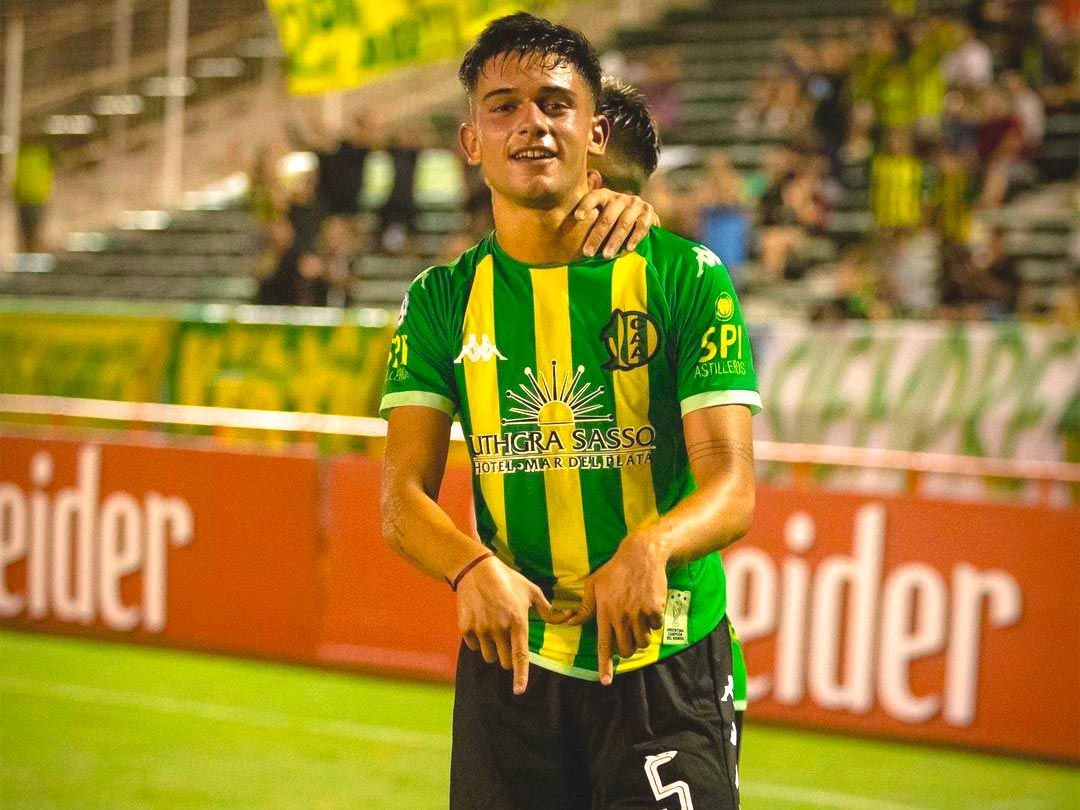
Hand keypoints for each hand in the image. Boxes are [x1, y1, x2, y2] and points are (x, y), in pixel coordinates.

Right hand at [457, 556, 571, 694]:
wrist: (476, 569)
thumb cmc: (508, 579)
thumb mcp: (531, 591)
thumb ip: (548, 610)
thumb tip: (567, 617)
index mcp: (517, 621)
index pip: (520, 656)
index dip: (520, 676)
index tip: (519, 691)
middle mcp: (499, 628)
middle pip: (504, 661)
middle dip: (507, 656)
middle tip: (507, 639)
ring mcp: (481, 629)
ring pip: (488, 657)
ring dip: (492, 650)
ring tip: (493, 629)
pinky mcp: (465, 628)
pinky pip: (473, 647)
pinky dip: (477, 641)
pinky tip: (480, 623)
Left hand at [567, 533, 668, 684]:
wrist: (641, 555)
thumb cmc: (615, 570)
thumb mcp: (594, 584)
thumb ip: (585, 607)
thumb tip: (571, 622)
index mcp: (605, 613)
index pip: (604, 645)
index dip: (605, 665)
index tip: (605, 681)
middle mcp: (621, 617)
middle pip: (626, 649)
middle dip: (627, 650)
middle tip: (628, 638)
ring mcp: (639, 614)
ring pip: (642, 642)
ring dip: (642, 637)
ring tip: (639, 621)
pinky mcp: (654, 610)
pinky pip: (656, 628)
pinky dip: (654, 623)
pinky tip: (649, 608)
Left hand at [573, 188, 660, 258]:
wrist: (642, 215)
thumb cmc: (614, 219)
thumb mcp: (601, 215)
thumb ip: (588, 221)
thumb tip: (566, 241)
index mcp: (605, 196)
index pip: (593, 197)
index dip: (585, 206)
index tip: (577, 217)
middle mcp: (619, 198)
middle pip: (607, 217)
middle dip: (597, 236)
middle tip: (588, 252)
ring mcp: (635, 204)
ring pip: (624, 223)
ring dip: (614, 241)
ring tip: (606, 255)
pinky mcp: (648, 212)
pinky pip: (641, 226)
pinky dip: (635, 238)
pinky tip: (628, 249)